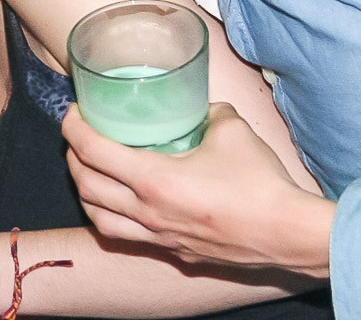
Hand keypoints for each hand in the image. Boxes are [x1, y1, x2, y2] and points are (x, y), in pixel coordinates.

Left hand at [62, 103, 333, 274]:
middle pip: (86, 186)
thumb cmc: (260, 184)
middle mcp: (148, 213)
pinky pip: (129, 238)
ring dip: (86, 194)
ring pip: (99, 220)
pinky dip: (113, 218)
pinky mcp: (176, 253)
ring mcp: (160, 237)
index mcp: (154, 180)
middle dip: (72, 158)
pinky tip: (124, 206)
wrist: (288, 235)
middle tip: (77, 138)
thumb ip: (209, 113)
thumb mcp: (231, 129)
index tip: (72, 113)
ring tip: (89, 174)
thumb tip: (202, 107)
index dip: (73, 128)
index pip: (92, 151)